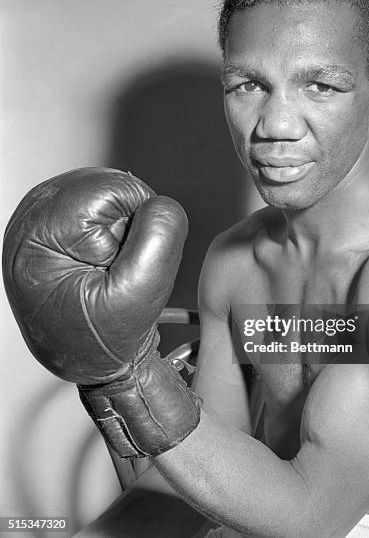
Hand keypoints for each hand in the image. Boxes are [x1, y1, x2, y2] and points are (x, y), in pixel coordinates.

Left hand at [3, 167, 200, 456]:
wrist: (88, 359)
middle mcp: (31, 214)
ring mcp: (40, 214)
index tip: (120, 264)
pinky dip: (115, 228)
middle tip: (114, 267)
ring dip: (123, 227)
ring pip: (110, 191)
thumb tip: (162, 204)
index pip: (115, 189)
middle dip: (129, 224)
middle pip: (110, 184)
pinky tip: (104, 259)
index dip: (137, 226)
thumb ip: (159, 239)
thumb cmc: (102, 339)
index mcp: (39, 230)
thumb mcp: (139, 294)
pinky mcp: (53, 218)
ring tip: (108, 265)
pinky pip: (104, 203)